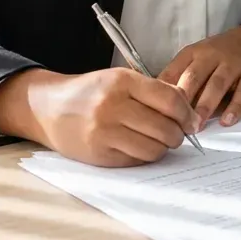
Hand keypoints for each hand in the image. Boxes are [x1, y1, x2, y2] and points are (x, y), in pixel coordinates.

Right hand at [0, 67, 196, 167]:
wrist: (48, 109)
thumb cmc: (90, 93)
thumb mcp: (119, 79)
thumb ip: (153, 91)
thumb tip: (189, 111)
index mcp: (122, 82)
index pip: (170, 100)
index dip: (187, 114)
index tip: (192, 121)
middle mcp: (113, 106)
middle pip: (166, 128)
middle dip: (178, 135)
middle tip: (176, 134)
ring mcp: (105, 132)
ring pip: (154, 149)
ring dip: (162, 148)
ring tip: (156, 140)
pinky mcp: (99, 154)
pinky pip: (136, 160)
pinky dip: (143, 156)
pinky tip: (136, 146)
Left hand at [159, 22, 240, 128]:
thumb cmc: (222, 53)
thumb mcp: (199, 57)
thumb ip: (182, 77)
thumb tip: (158, 104)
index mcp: (192, 53)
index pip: (173, 72)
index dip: (163, 93)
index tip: (155, 113)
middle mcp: (211, 56)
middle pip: (193, 77)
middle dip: (182, 101)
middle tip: (174, 124)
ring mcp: (233, 65)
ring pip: (216, 85)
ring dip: (205, 106)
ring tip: (196, 126)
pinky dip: (235, 107)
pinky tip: (227, 121)